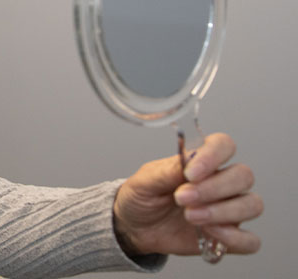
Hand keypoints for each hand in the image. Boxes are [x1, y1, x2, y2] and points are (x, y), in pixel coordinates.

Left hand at [113, 133, 262, 256]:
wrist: (135, 227)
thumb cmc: (142, 197)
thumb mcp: (145, 181)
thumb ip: (167, 172)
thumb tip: (187, 163)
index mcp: (201, 161)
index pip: (223, 145)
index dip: (213, 156)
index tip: (191, 173)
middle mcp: (221, 182)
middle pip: (243, 175)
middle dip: (214, 188)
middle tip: (183, 197)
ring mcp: (228, 209)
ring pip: (252, 204)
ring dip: (223, 212)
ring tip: (190, 216)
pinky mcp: (228, 236)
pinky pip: (250, 240)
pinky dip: (234, 238)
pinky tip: (210, 233)